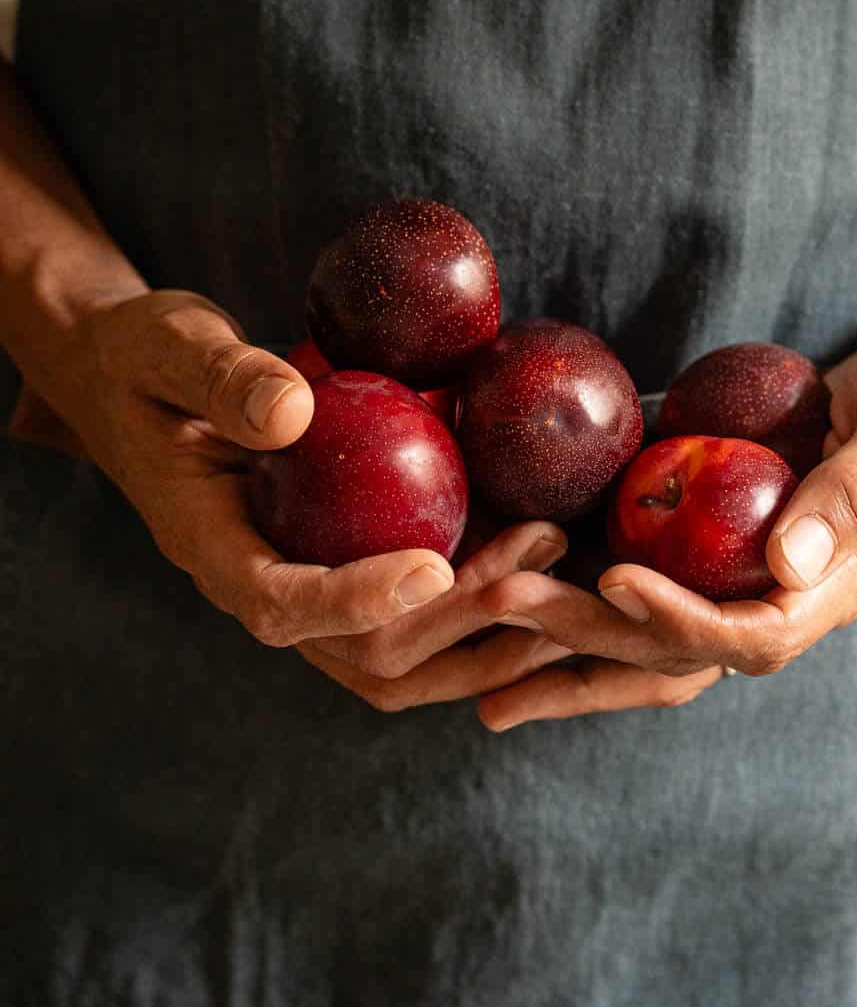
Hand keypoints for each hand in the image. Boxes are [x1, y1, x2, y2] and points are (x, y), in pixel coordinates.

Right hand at [68, 290, 570, 705]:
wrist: (142, 387)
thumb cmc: (148, 359)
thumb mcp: (166, 344)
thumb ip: (220, 375)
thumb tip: (293, 408)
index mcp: (210, 548)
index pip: (281, 606)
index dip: (356, 600)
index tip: (432, 564)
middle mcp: (264, 590)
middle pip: (365, 655)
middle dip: (459, 616)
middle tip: (541, 544)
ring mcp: (311, 596)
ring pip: (405, 662)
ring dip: (488, 634)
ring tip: (565, 565)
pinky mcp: (348, 578)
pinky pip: (419, 622)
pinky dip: (486, 608)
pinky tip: (549, 556)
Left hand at [472, 308, 856, 718]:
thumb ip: (855, 491)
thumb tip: (785, 560)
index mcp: (844, 581)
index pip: (752, 634)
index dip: (679, 619)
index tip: (611, 582)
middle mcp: (795, 593)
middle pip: (682, 651)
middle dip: (588, 639)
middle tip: (496, 606)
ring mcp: (761, 572)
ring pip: (659, 639)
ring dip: (574, 647)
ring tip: (483, 650)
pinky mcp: (733, 538)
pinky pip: (658, 585)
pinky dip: (593, 599)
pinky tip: (527, 590)